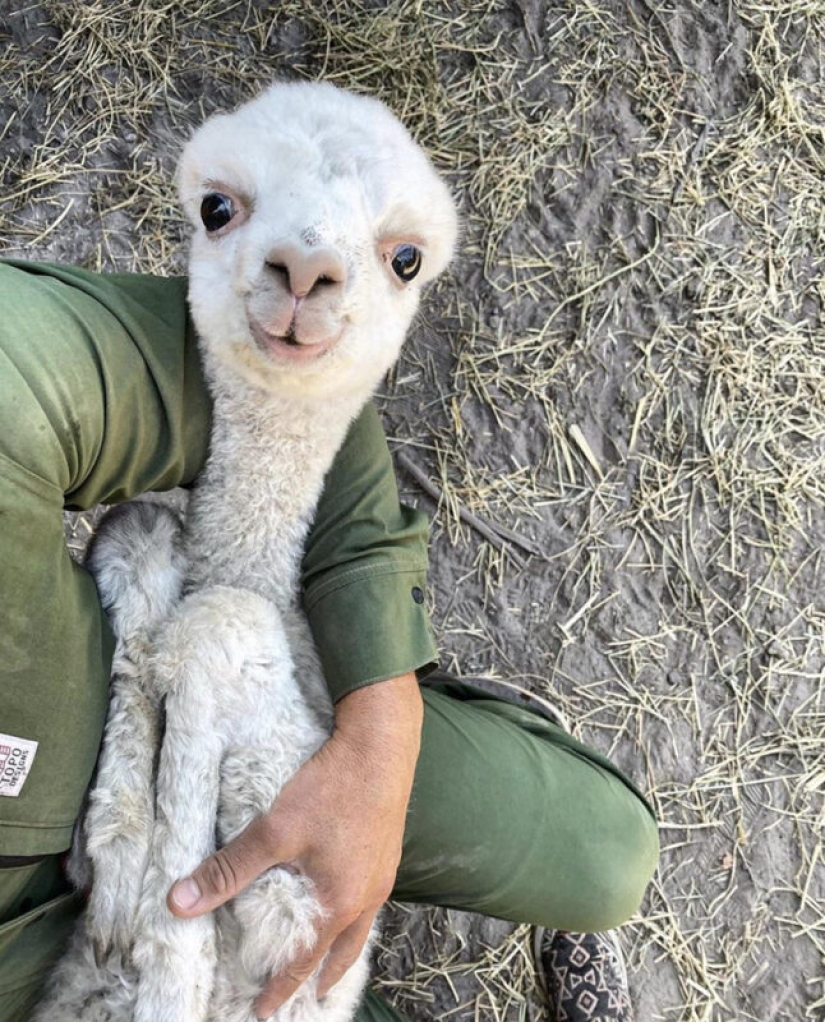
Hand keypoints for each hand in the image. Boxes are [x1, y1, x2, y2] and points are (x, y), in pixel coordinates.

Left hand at [166, 672, 422, 1018]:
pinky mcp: (389, 848)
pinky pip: (371, 897)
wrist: (382, 745)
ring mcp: (383, 872)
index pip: (305, 960)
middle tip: (310, 997)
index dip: (282, 986)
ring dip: (344, 945)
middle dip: (324, 976)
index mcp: (339, 902)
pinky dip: (357, 913)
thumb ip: (229, 869)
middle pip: (344, 950)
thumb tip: (178, 903)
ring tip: (333, 957)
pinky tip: (347, 896)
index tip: (263, 1011)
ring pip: (363, 924)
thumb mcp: (274, 831)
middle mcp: (367, 895)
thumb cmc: (332, 789)